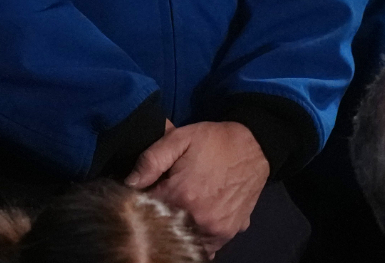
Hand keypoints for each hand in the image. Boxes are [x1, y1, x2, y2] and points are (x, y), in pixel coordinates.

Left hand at [124, 121, 268, 253]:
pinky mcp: (228, 232)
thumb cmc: (214, 141)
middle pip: (165, 226)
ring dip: (179, 226)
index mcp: (181, 195)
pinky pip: (207, 245)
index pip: (147, 211)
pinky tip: (194, 220)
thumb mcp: (179, 139)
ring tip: (182, 206)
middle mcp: (198, 218)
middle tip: (165, 195)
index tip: (146, 191)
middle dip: (160, 214)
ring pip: (185, 237)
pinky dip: (198, 235)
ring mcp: (215, 229)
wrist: (254, 147)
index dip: (142, 201)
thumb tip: (129, 183)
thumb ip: (151, 161)